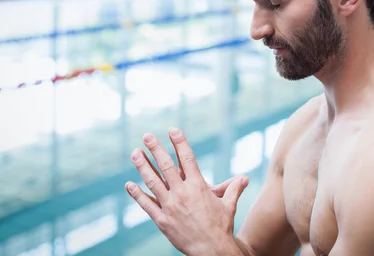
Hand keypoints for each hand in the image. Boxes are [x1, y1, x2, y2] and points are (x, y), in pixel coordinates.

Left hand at [125, 128, 248, 255]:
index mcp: (198, 187)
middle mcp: (182, 193)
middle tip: (147, 136)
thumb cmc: (221, 227)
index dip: (180, 143)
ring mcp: (170, 206)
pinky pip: (146, 205)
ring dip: (142, 167)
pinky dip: (137, 195)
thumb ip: (233, 189)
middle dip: (156, 149)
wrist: (211, 250)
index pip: (187, 159)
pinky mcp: (162, 220)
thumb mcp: (229, 205)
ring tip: (135, 153)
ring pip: (153, 182)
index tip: (172, 130)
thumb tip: (244, 178)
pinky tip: (129, 185)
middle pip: (166, 166)